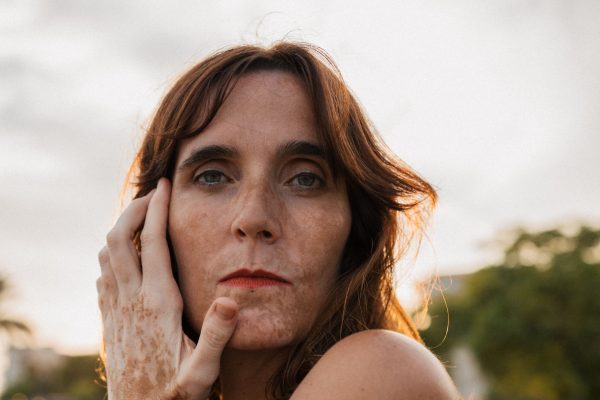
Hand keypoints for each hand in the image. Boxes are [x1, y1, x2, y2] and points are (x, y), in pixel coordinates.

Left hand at [97, 178, 238, 398]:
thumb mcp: (202, 371)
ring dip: (121, 228)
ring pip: (106, 253)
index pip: (152, 244)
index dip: (157, 210)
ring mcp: (116, 308)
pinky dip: (113, 252)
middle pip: (118, 239)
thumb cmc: (175, 392)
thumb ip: (216, 336)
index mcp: (157, 303)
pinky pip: (103, 272)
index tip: (165, 187)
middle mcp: (130, 300)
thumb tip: (229, 300)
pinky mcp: (109, 318)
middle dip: (133, 209)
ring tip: (143, 217)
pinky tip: (129, 254)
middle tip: (153, 195)